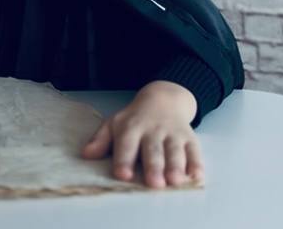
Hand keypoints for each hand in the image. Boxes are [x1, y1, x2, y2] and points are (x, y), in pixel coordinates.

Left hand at [81, 81, 204, 188]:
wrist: (164, 98)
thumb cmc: (135, 118)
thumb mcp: (114, 124)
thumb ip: (101, 140)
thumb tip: (86, 155)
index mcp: (131, 128)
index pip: (126, 144)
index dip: (124, 160)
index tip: (122, 175)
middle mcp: (153, 130)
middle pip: (153, 150)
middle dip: (153, 167)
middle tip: (154, 183)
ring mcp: (172, 134)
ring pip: (175, 151)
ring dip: (176, 166)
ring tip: (174, 181)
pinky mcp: (189, 137)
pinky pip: (194, 150)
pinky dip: (196, 164)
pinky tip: (196, 176)